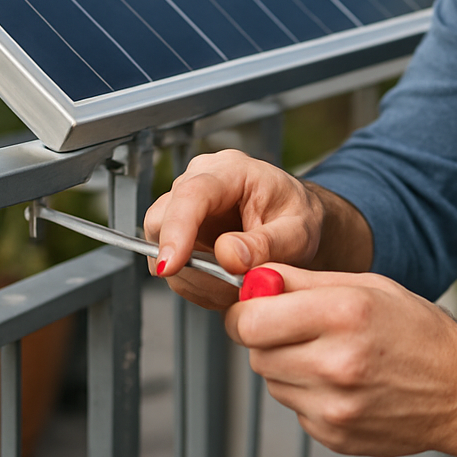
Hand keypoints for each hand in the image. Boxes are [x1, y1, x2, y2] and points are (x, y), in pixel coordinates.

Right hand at [142, 149, 326, 309]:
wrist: (295, 223)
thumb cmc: (297, 217)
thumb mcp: (297, 233)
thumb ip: (266, 244)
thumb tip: (228, 255)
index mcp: (231, 170)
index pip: (192, 194)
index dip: (177, 229)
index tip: (172, 264)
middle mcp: (200, 179)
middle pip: (163, 220)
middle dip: (187, 263)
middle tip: (228, 286)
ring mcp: (185, 204)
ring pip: (160, 246)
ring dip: (194, 278)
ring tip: (235, 283)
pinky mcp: (179, 230)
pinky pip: (170, 264)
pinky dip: (194, 283)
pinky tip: (223, 283)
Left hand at [225, 264, 456, 456]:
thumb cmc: (418, 331)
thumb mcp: (367, 285)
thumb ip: (304, 281)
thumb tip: (257, 278)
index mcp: (344, 314)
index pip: (252, 320)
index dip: (244, 309)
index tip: (252, 303)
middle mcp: (337, 363)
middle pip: (256, 352)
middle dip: (263, 334)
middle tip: (289, 324)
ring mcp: (335, 406)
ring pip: (272, 380)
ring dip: (285, 363)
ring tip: (325, 350)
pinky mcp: (334, 435)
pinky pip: (294, 407)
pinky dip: (306, 391)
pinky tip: (338, 378)